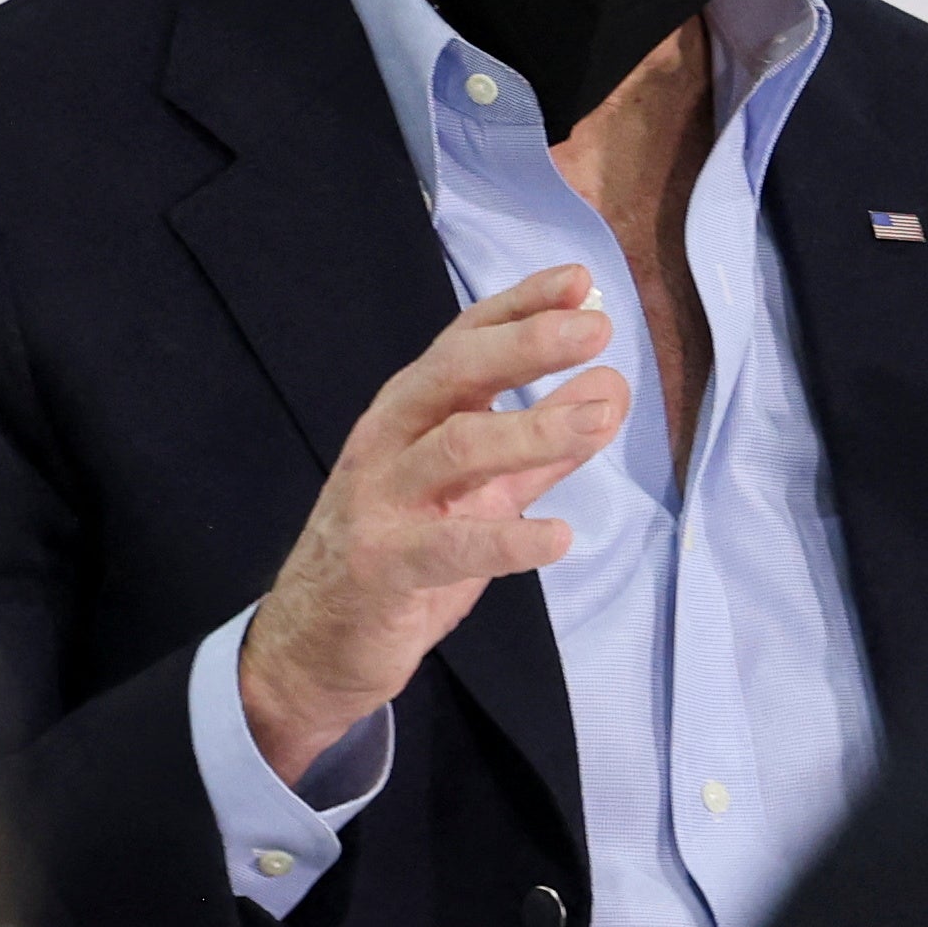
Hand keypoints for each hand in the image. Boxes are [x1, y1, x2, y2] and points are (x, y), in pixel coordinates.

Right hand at [242, 267, 625, 780]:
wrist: (315, 645)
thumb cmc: (401, 554)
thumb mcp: (478, 493)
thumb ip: (542, 446)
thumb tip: (611, 390)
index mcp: (409, 414)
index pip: (464, 342)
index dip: (520, 307)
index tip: (580, 281)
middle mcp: (389, 442)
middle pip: (454, 375)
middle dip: (526, 345)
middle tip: (595, 328)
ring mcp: (381, 502)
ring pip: (455, 448)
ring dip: (531, 428)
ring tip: (599, 416)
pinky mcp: (384, 566)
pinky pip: (450, 546)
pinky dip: (508, 539)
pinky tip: (558, 536)